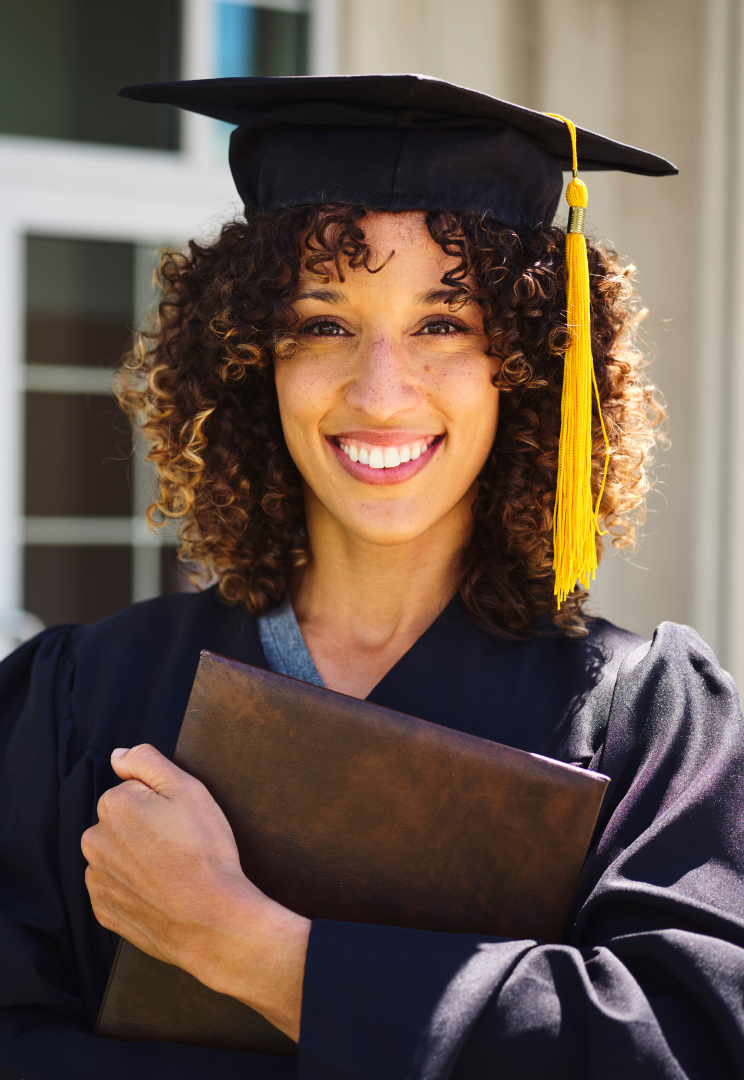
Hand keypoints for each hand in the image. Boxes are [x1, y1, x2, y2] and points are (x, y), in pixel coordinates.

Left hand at [82, 743, 309, 1039]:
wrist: (211, 921)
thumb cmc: (205, 852)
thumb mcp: (188, 789)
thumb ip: (147, 761)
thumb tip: (118, 756)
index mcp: (113, 805)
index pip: (132, 792)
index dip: (161, 804)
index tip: (181, 821)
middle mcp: (94, 840)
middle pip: (120, 823)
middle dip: (144, 829)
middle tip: (180, 845)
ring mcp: (97, 879)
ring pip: (117, 856)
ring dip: (137, 859)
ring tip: (173, 871)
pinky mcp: (103, 911)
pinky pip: (116, 889)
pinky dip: (134, 889)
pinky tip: (161, 893)